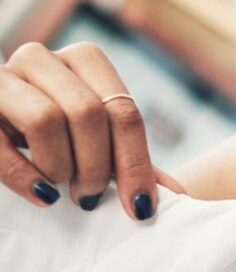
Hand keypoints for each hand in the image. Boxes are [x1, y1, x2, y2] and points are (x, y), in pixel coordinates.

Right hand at [0, 41, 185, 219]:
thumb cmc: (58, 140)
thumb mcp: (96, 146)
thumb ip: (132, 163)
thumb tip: (178, 194)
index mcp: (86, 62)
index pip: (124, 112)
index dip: (136, 165)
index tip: (140, 209)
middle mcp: (45, 60)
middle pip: (89, 113)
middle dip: (97, 167)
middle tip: (92, 198)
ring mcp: (5, 76)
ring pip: (46, 118)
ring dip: (61, 167)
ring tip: (62, 190)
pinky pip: (0, 142)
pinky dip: (25, 175)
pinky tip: (43, 195)